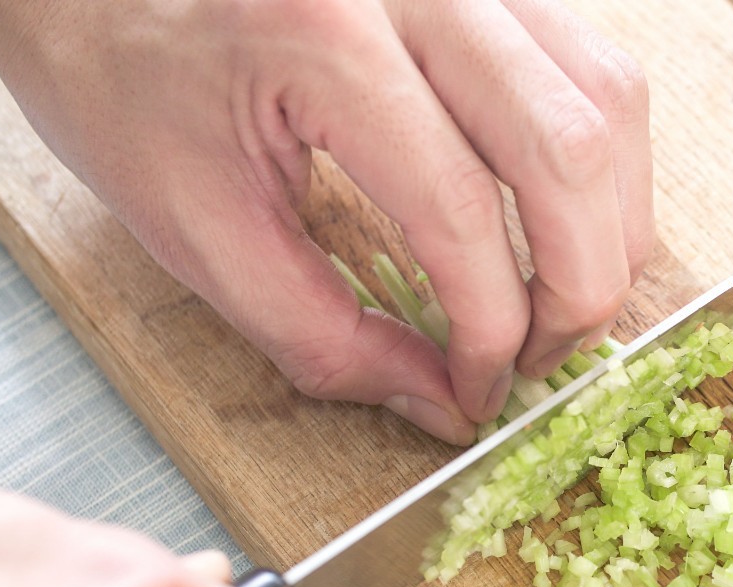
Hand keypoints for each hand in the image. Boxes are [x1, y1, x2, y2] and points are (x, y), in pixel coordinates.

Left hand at [0, 0, 653, 442]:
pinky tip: (562, 220)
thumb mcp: (196, 229)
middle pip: (570, 148)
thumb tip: (440, 402)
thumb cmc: (122, 80)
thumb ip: (322, 333)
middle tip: (541, 360)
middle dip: (581, 286)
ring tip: (563, 298)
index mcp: (322, 38)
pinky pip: (592, 68)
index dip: (491, 328)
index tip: (478, 393)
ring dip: (610, 222)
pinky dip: (596, 163)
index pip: (461, 209)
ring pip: (608, 100)